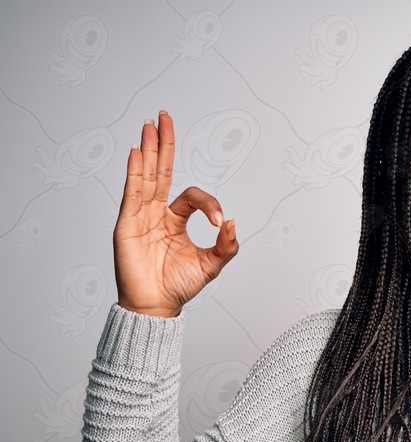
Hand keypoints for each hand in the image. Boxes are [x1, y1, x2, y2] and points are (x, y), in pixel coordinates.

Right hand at [113, 111, 238, 317]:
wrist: (156, 306)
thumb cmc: (179, 286)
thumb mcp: (212, 265)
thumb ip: (227, 246)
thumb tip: (233, 223)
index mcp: (175, 220)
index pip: (192, 196)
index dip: (209, 205)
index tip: (219, 224)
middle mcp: (156, 213)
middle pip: (161, 171)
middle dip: (164, 144)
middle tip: (164, 116)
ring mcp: (140, 216)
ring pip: (146, 176)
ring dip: (149, 149)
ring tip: (151, 124)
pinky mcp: (126, 224)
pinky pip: (132, 192)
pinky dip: (135, 171)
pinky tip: (138, 151)